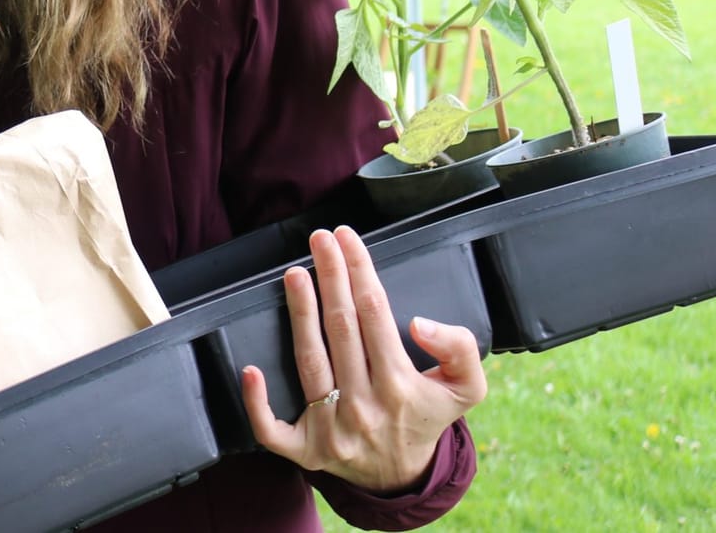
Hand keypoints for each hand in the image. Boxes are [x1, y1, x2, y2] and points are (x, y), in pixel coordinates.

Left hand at [240, 226, 486, 493]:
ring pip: (309, 362)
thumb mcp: (465, 388)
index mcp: (401, 387)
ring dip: (300, 314)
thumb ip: (460, 350)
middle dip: (331, 278)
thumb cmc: (426, 417)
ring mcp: (331, 431)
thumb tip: (419, 323)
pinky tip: (250, 369)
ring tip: (295, 272)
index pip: (375, 315)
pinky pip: (273, 430)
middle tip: (320, 239)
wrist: (402, 477)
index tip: (347, 239)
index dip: (360, 271)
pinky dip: (258, 403)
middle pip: (341, 330)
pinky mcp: (305, 451)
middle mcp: (364, 408)